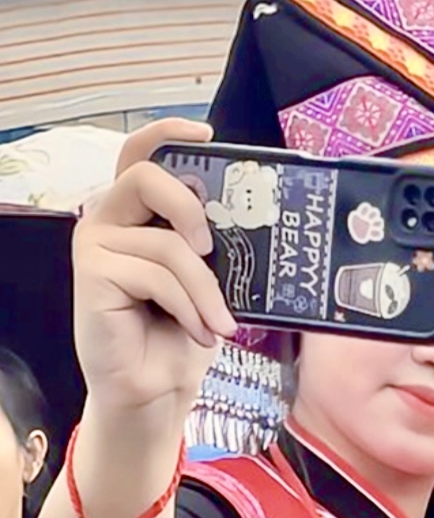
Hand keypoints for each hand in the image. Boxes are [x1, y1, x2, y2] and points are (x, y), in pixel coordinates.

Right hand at [71, 119, 234, 418]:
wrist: (158, 384)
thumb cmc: (185, 327)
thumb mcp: (210, 275)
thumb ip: (215, 240)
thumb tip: (258, 217)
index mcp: (139, 211)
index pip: (141, 154)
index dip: (167, 133)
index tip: (206, 134)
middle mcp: (109, 217)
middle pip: (145, 176)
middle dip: (189, 207)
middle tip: (213, 248)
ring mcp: (95, 243)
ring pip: (168, 244)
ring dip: (205, 290)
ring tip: (218, 323)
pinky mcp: (91, 273)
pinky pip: (155, 275)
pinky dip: (189, 307)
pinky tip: (197, 330)